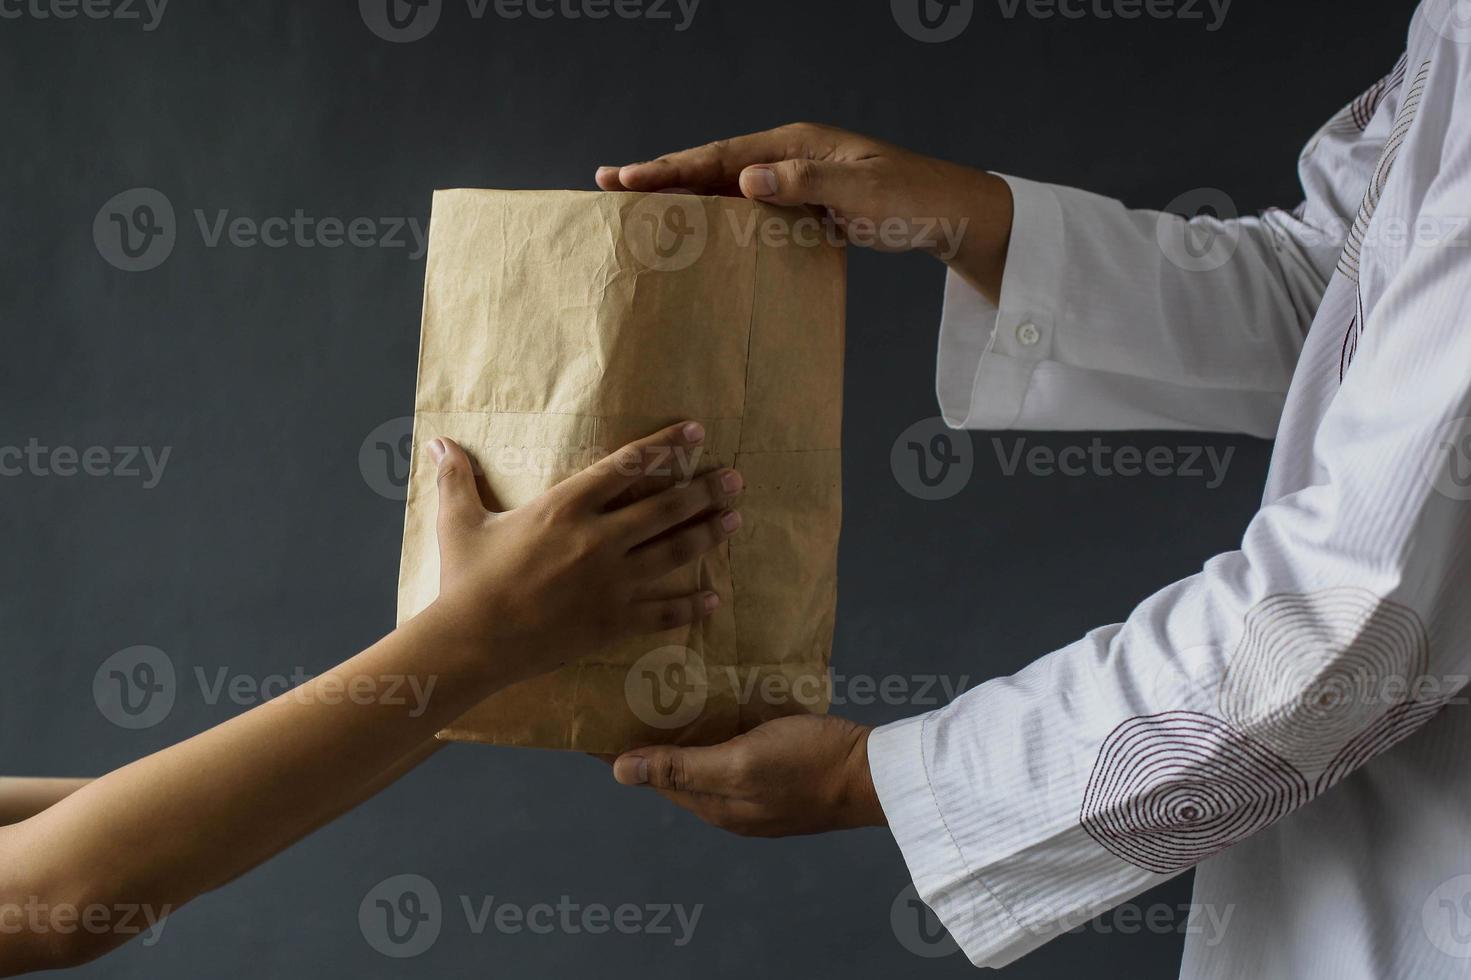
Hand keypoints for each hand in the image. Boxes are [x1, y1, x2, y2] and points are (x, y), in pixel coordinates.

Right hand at [429, 421, 742, 681]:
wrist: (472, 643)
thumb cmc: (465, 579)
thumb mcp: (458, 521)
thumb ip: (456, 477)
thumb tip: (439, 439)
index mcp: (565, 507)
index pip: (627, 465)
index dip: (665, 446)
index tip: (696, 433)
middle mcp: (598, 540)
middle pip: (666, 508)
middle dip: (705, 491)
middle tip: (735, 479)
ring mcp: (611, 583)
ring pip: (673, 553)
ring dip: (708, 535)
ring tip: (735, 520)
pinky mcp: (613, 622)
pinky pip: (663, 612)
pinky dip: (691, 606)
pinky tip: (713, 598)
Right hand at [595, 122, 1014, 299]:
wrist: (951, 213)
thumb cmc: (913, 199)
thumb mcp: (861, 191)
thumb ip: (804, 182)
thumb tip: (745, 179)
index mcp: (796, 144)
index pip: (720, 156)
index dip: (671, 169)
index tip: (627, 178)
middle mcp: (789, 155)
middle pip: (713, 165)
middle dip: (661, 175)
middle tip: (608, 183)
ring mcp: (795, 179)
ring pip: (725, 186)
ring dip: (683, 196)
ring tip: (637, 205)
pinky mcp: (804, 204)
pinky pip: (748, 209)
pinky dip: (715, 217)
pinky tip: (696, 231)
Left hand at [610, 714, 885, 836]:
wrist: (877, 774)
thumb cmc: (810, 765)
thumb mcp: (740, 762)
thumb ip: (682, 767)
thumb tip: (618, 772)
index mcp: (713, 804)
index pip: (650, 776)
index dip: (619, 749)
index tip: (592, 719)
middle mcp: (729, 802)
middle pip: (674, 766)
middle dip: (647, 736)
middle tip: (623, 691)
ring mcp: (755, 788)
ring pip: (704, 755)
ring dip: (683, 729)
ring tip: (661, 688)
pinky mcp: (778, 771)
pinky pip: (733, 748)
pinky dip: (716, 726)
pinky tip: (717, 700)